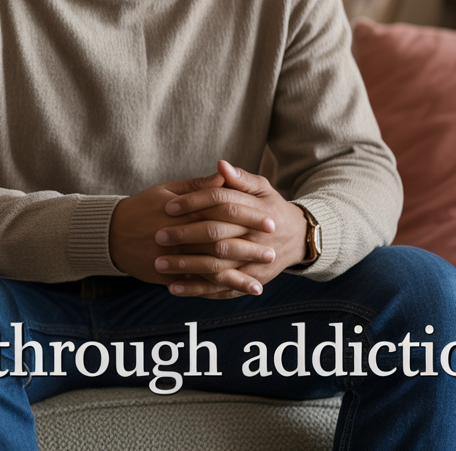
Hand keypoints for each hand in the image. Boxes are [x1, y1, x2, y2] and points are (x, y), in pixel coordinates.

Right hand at [108, 173, 275, 293]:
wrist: (110, 234)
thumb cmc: (142, 208)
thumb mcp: (167, 190)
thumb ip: (198, 186)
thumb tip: (224, 176)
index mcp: (183, 212)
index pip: (220, 212)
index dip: (246, 216)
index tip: (269, 220)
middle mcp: (179, 236)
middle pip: (220, 241)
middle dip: (248, 247)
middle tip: (272, 250)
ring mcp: (174, 258)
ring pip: (211, 267)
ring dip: (237, 275)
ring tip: (260, 280)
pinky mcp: (168, 275)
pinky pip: (197, 284)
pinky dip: (217, 290)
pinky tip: (235, 293)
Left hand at [155, 160, 308, 298]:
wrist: (297, 238)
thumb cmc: (271, 208)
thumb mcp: (262, 188)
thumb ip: (241, 178)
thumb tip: (221, 165)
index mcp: (257, 211)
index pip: (222, 203)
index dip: (195, 202)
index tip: (168, 206)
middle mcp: (257, 238)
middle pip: (217, 236)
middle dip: (186, 237)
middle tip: (158, 237)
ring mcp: (255, 263)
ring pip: (217, 266)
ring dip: (187, 267)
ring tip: (159, 264)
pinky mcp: (251, 281)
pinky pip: (222, 289)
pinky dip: (199, 290)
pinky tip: (175, 288)